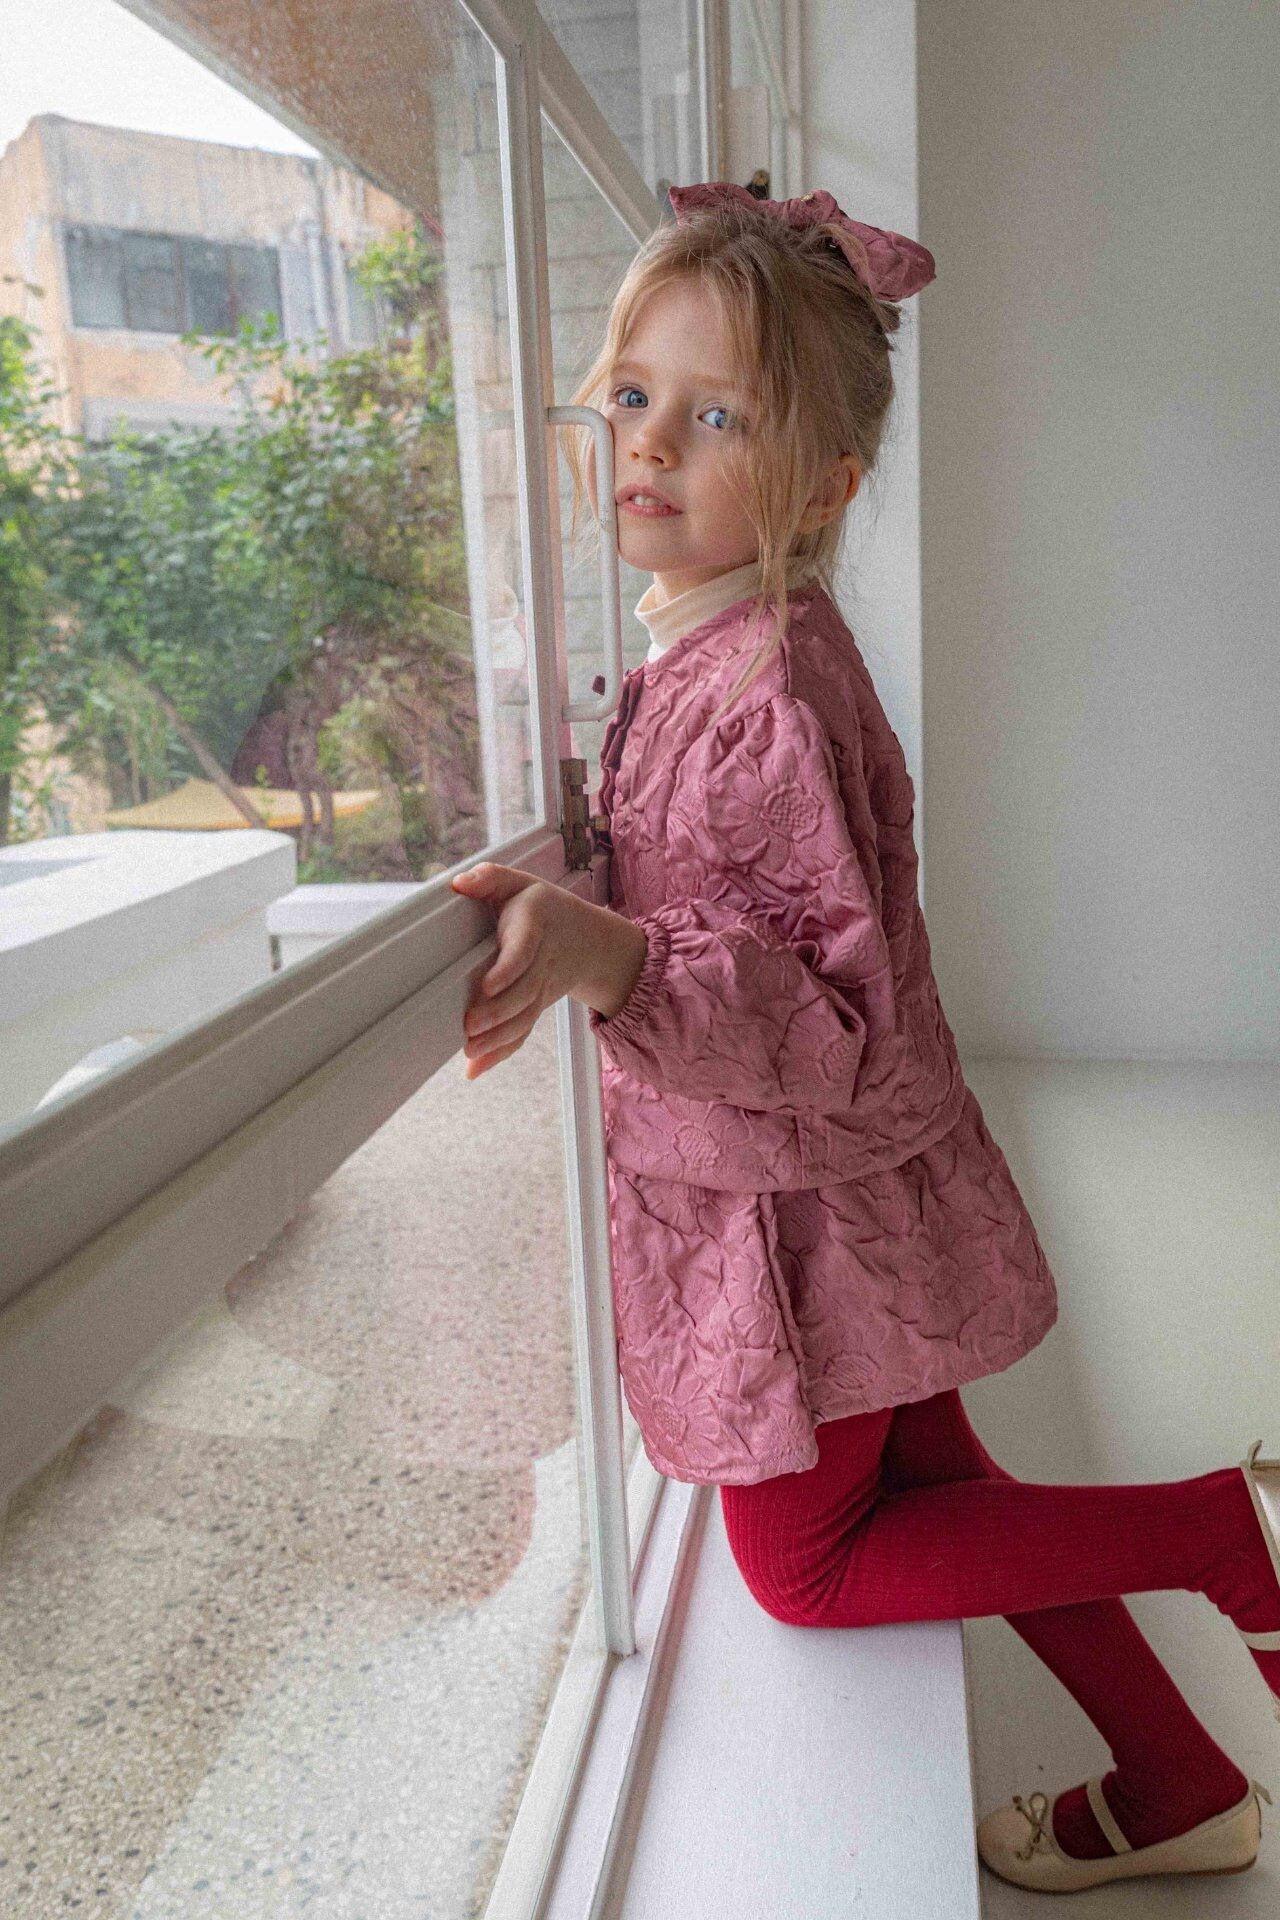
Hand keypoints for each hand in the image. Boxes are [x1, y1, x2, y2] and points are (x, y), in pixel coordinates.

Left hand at [450, 861, 646, 1079]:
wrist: (589, 940)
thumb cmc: (543, 907)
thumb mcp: (520, 882)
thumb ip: (490, 876)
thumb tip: (458, 883)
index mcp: (534, 926)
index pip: (523, 952)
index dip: (508, 971)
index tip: (487, 987)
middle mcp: (542, 962)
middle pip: (523, 993)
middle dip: (498, 1014)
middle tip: (470, 1027)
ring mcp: (542, 989)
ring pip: (523, 1018)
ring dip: (498, 1039)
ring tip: (471, 1051)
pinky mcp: (537, 1007)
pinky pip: (523, 1032)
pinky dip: (501, 1052)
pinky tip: (477, 1069)